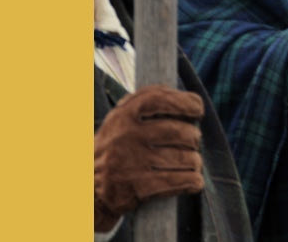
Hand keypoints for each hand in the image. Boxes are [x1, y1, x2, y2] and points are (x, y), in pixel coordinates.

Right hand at [94, 85, 204, 231]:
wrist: (89, 185)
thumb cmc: (116, 145)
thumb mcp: (122, 118)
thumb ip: (148, 101)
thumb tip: (190, 100)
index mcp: (123, 114)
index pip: (160, 99)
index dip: (185, 102)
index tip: (198, 110)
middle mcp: (127, 136)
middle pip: (180, 132)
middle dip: (193, 138)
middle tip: (192, 142)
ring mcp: (132, 162)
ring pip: (184, 158)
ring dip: (195, 162)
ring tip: (192, 162)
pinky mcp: (138, 187)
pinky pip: (180, 181)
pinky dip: (193, 181)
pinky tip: (194, 181)